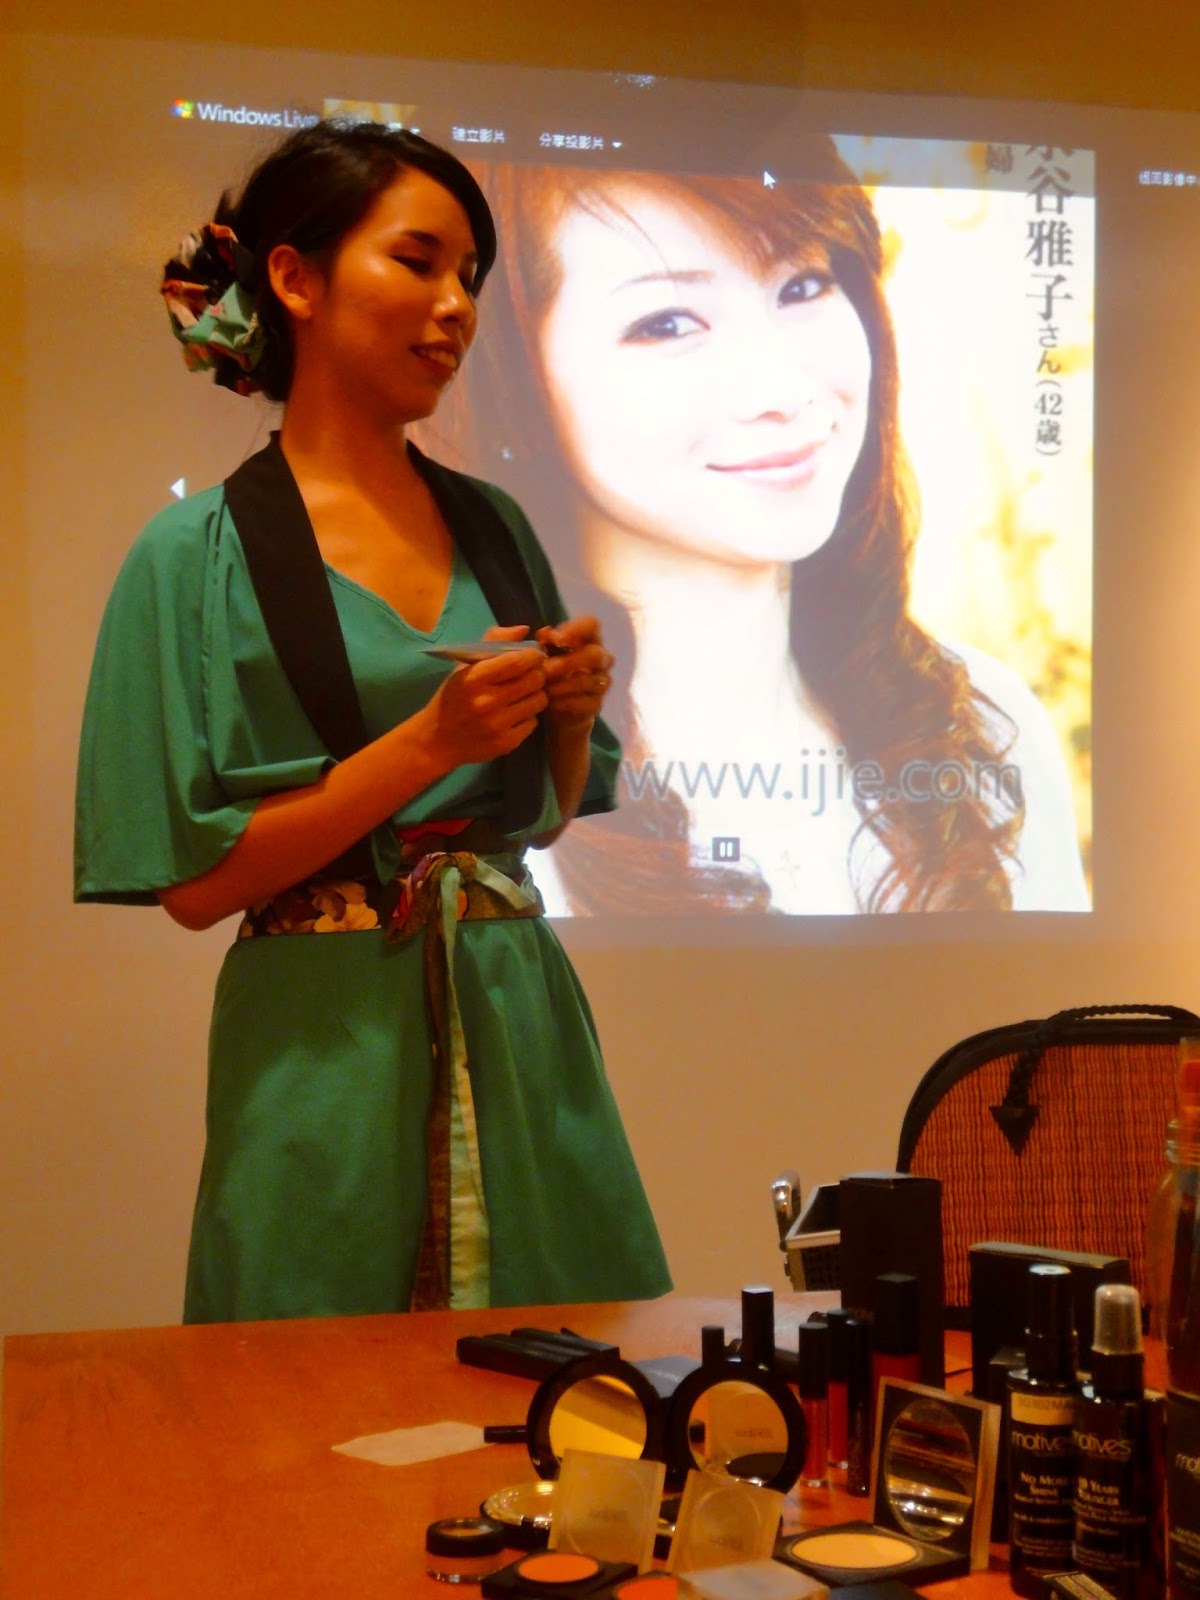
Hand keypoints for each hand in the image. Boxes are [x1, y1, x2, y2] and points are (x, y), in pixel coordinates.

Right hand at [421, 625, 546, 764]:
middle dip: (537, 674)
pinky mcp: (506, 743)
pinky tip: (513, 715)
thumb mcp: (464, 666)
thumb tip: (525, 630)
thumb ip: (493, 642)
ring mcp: (498, 725)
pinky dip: (528, 716)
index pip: (518, 661)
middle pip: (534, 680)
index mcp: (475, 678)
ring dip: (535, 695)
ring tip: (521, 696)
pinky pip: (533, 722)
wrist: (437, 739)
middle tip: (529, 676)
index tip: (535, 656)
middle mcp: (488, 702)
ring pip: (539, 701)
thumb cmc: (453, 697)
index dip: (534, 656)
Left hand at [536, 617, 613, 732]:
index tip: (556, 639)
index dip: (576, 629)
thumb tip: (545, 633)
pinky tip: (548, 702)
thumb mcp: (545, 654)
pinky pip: (583, 703)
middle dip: (568, 662)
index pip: (592, 624)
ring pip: (586, 681)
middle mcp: (602, 659)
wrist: (558, 708)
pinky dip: (563, 702)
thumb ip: (544, 642)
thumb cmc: (552, 672)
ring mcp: (602, 683)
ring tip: (541, 688)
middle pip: (595, 655)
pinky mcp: (597, 705)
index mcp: (589, 639)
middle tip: (546, 670)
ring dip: (560, 685)